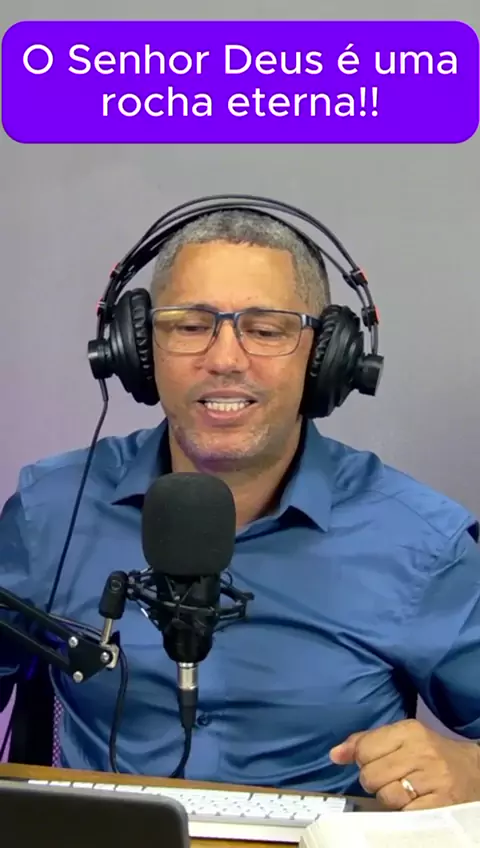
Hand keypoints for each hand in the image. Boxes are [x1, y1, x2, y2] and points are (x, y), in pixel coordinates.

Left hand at [329, 719, 479, 809]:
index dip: (363, 760)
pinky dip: (403, 812)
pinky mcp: (441, 803)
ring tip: (403, 791)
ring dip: (389, 798)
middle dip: (374, 781)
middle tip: (390, 779)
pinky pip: (404, 813)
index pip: (364, 748)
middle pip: (371, 774)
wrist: (475, 772)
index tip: (374, 762)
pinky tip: (413, 803)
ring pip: (386, 795)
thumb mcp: (402, 738)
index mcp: (409, 730)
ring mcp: (433, 778)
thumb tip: (334, 755)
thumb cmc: (432, 754)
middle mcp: (421, 751)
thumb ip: (366, 742)